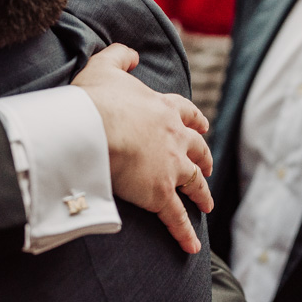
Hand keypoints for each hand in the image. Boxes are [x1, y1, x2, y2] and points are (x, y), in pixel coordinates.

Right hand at [71, 43, 213, 253]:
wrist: (94, 127)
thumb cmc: (95, 99)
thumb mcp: (105, 66)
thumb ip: (120, 56)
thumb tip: (132, 53)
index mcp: (163, 108)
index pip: (186, 113)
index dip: (194, 120)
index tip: (201, 125)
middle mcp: (174, 137)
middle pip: (198, 148)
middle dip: (204, 158)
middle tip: (207, 166)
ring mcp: (170, 166)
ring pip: (194, 182)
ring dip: (202, 194)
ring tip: (207, 204)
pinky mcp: (160, 194)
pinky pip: (176, 218)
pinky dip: (185, 233)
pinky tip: (192, 247)